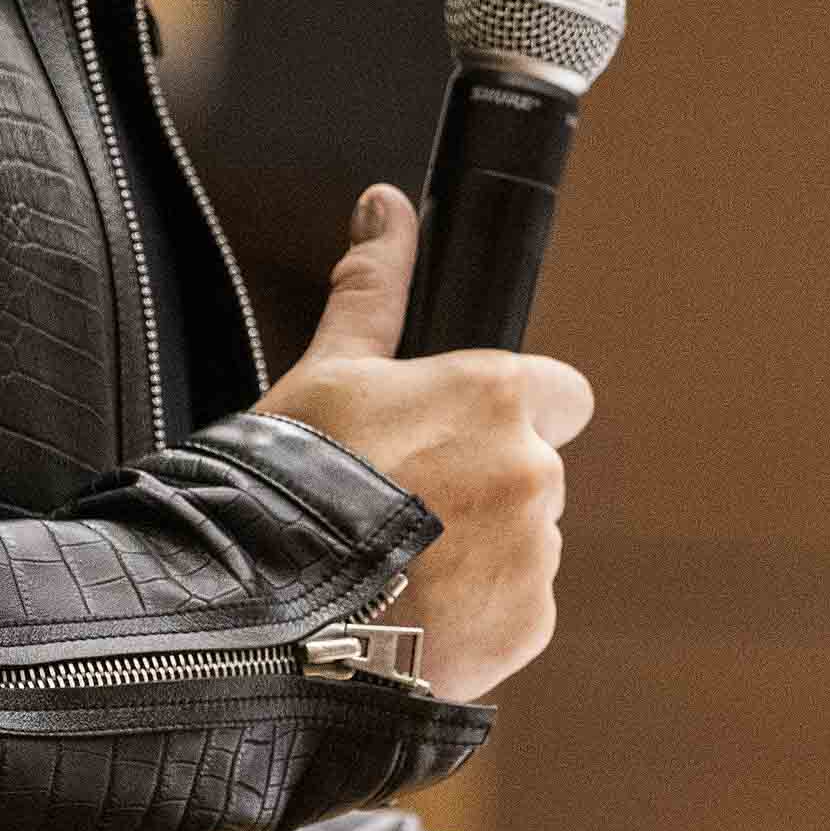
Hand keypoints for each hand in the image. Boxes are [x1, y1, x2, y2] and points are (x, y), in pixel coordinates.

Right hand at [250, 186, 592, 704]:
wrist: (270, 616)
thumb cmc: (292, 482)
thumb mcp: (327, 370)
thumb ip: (373, 286)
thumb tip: (384, 205)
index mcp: (496, 396)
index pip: (560, 393)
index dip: (516, 412)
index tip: (462, 434)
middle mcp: (532, 470)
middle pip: (531, 472)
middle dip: (483, 487)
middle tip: (404, 508)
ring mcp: (535, 553)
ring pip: (523, 543)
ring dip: (480, 552)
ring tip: (397, 568)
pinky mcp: (527, 624)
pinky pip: (516, 609)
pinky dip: (476, 613)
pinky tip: (411, 611)